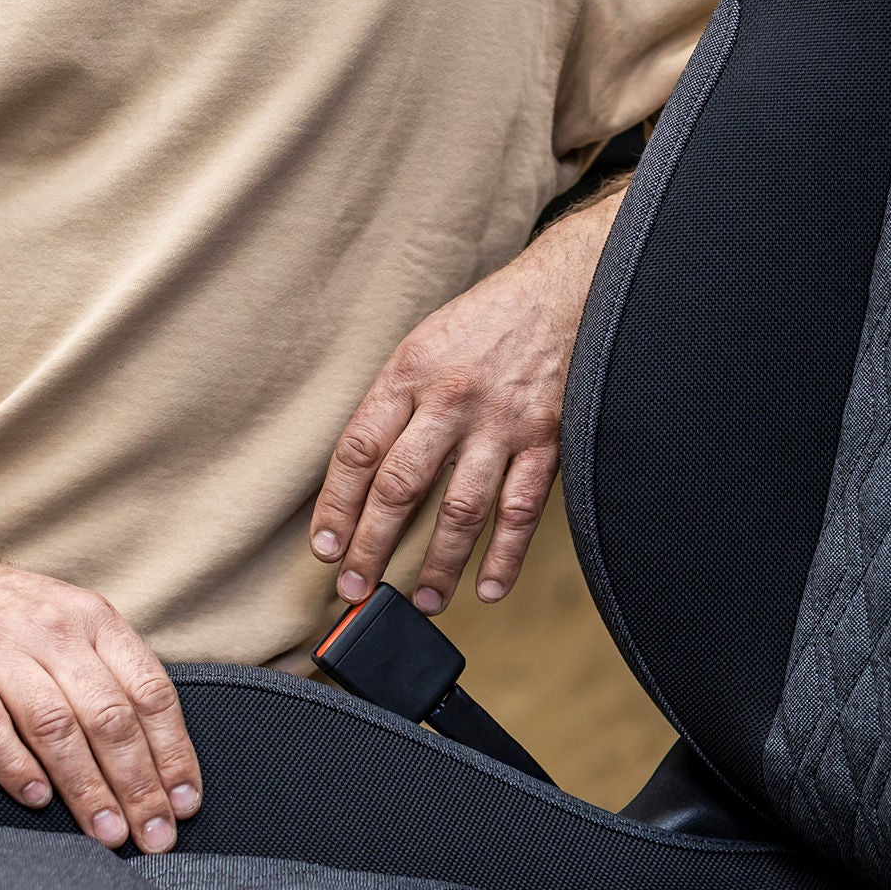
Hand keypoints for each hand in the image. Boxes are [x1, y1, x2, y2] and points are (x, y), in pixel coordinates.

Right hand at [0, 538, 199, 853]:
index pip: (149, 689)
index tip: (185, 798)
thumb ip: (105, 672)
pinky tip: (37, 799)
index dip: (172, 748)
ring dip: (85, 785)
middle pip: (108, 715)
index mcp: (95, 620)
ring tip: (105, 831)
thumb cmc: (7, 612)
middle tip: (153, 834)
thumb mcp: (70, 621)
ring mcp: (2, 648)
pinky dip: (15, 764)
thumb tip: (152, 748)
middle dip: (137, 782)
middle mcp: (56, 630)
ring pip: (56, 724)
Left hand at [309, 180, 626, 614]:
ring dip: (437, 565)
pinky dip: (504, 557)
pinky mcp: (548, 439)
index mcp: (412, 369)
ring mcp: (502, 422)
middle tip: (354, 589)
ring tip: (420, 601)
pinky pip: (519, 511)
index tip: (325, 548)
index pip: (358, 449)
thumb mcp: (428, 341)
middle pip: (400, 486)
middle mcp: (452, 398)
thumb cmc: (489, 319)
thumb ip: (398, 401)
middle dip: (371, 546)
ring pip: (460, 510)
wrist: (565, 289)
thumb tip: (366, 474)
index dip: (336, 506)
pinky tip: (487, 588)